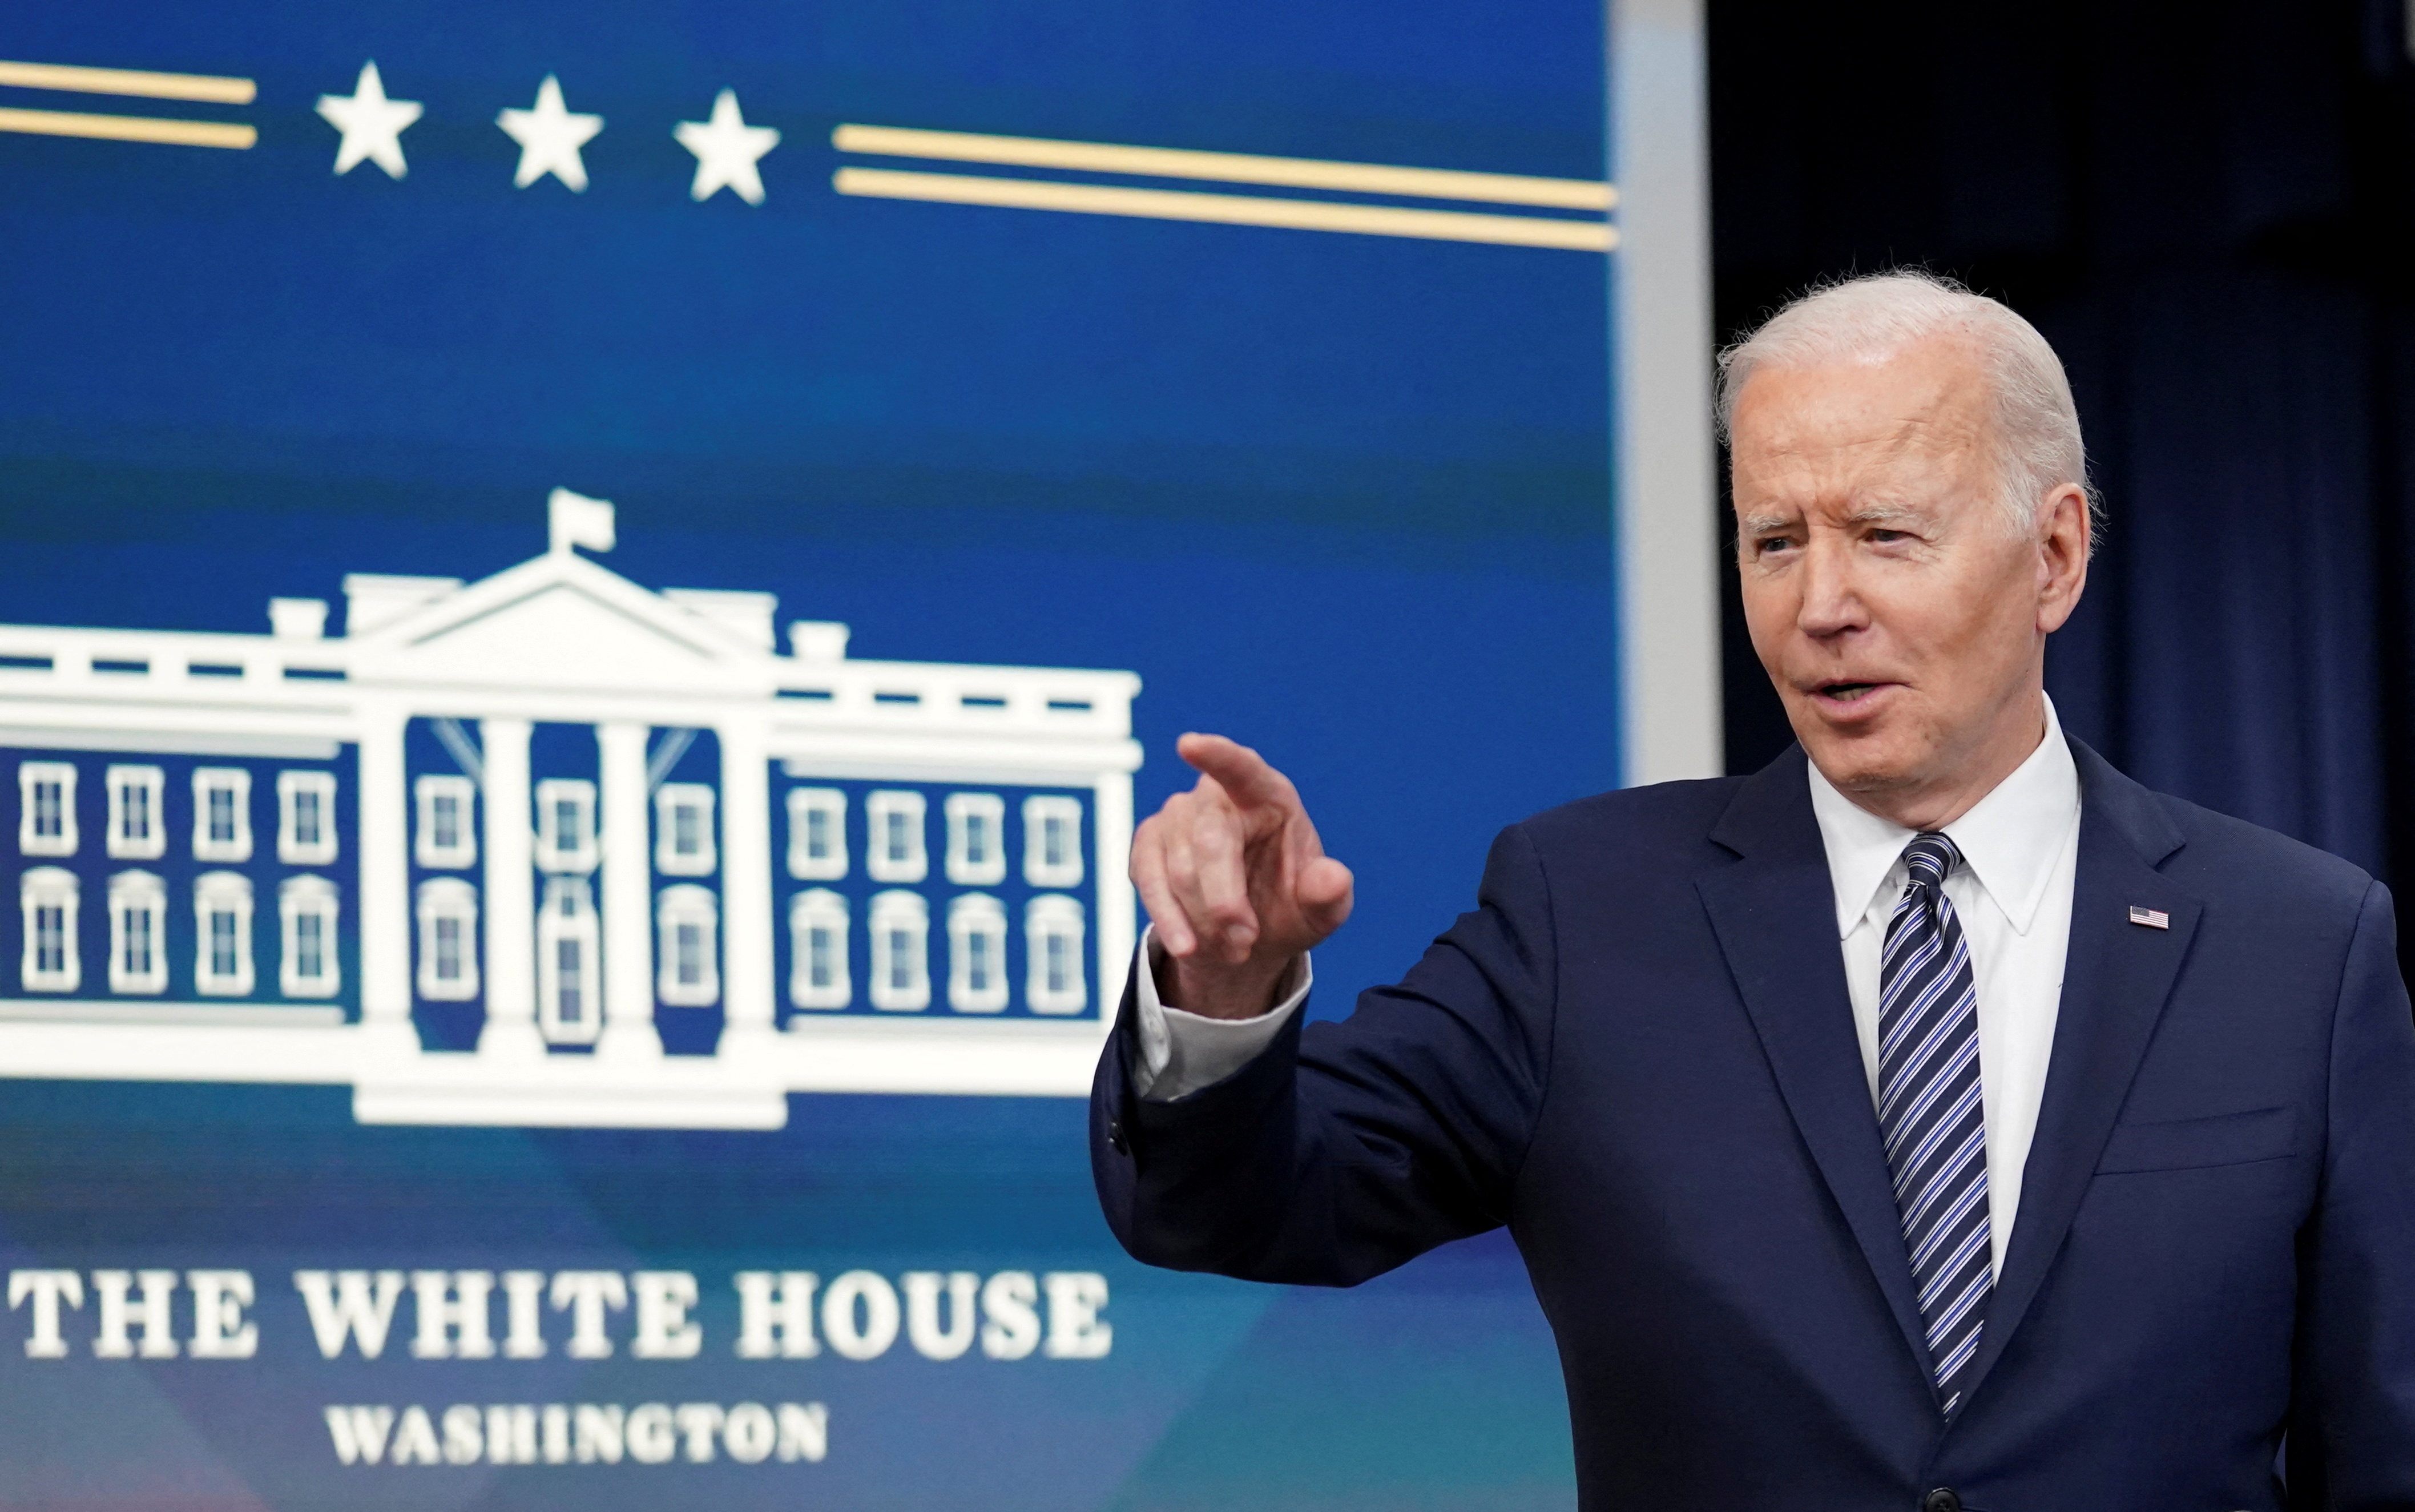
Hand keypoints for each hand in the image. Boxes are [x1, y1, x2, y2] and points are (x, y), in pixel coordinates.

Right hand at [1129, 733, 1354, 1019]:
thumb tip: (1334, 878)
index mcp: (1268, 795)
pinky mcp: (1148, 844)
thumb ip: (1330, 894)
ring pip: (1178, 868)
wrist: (1246, 936)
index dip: (1217, 756)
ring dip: (1204, 919)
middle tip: (1244, 943)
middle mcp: (1217, 796)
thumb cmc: (1289, 908)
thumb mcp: (1321, 911)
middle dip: (1225, 901)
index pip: (1242, 768)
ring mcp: (1177, 816)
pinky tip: (1188, 944)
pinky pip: (1148, 878)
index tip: (1189, 744)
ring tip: (1234, 949)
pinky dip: (1169, 917)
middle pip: (1210, 841)